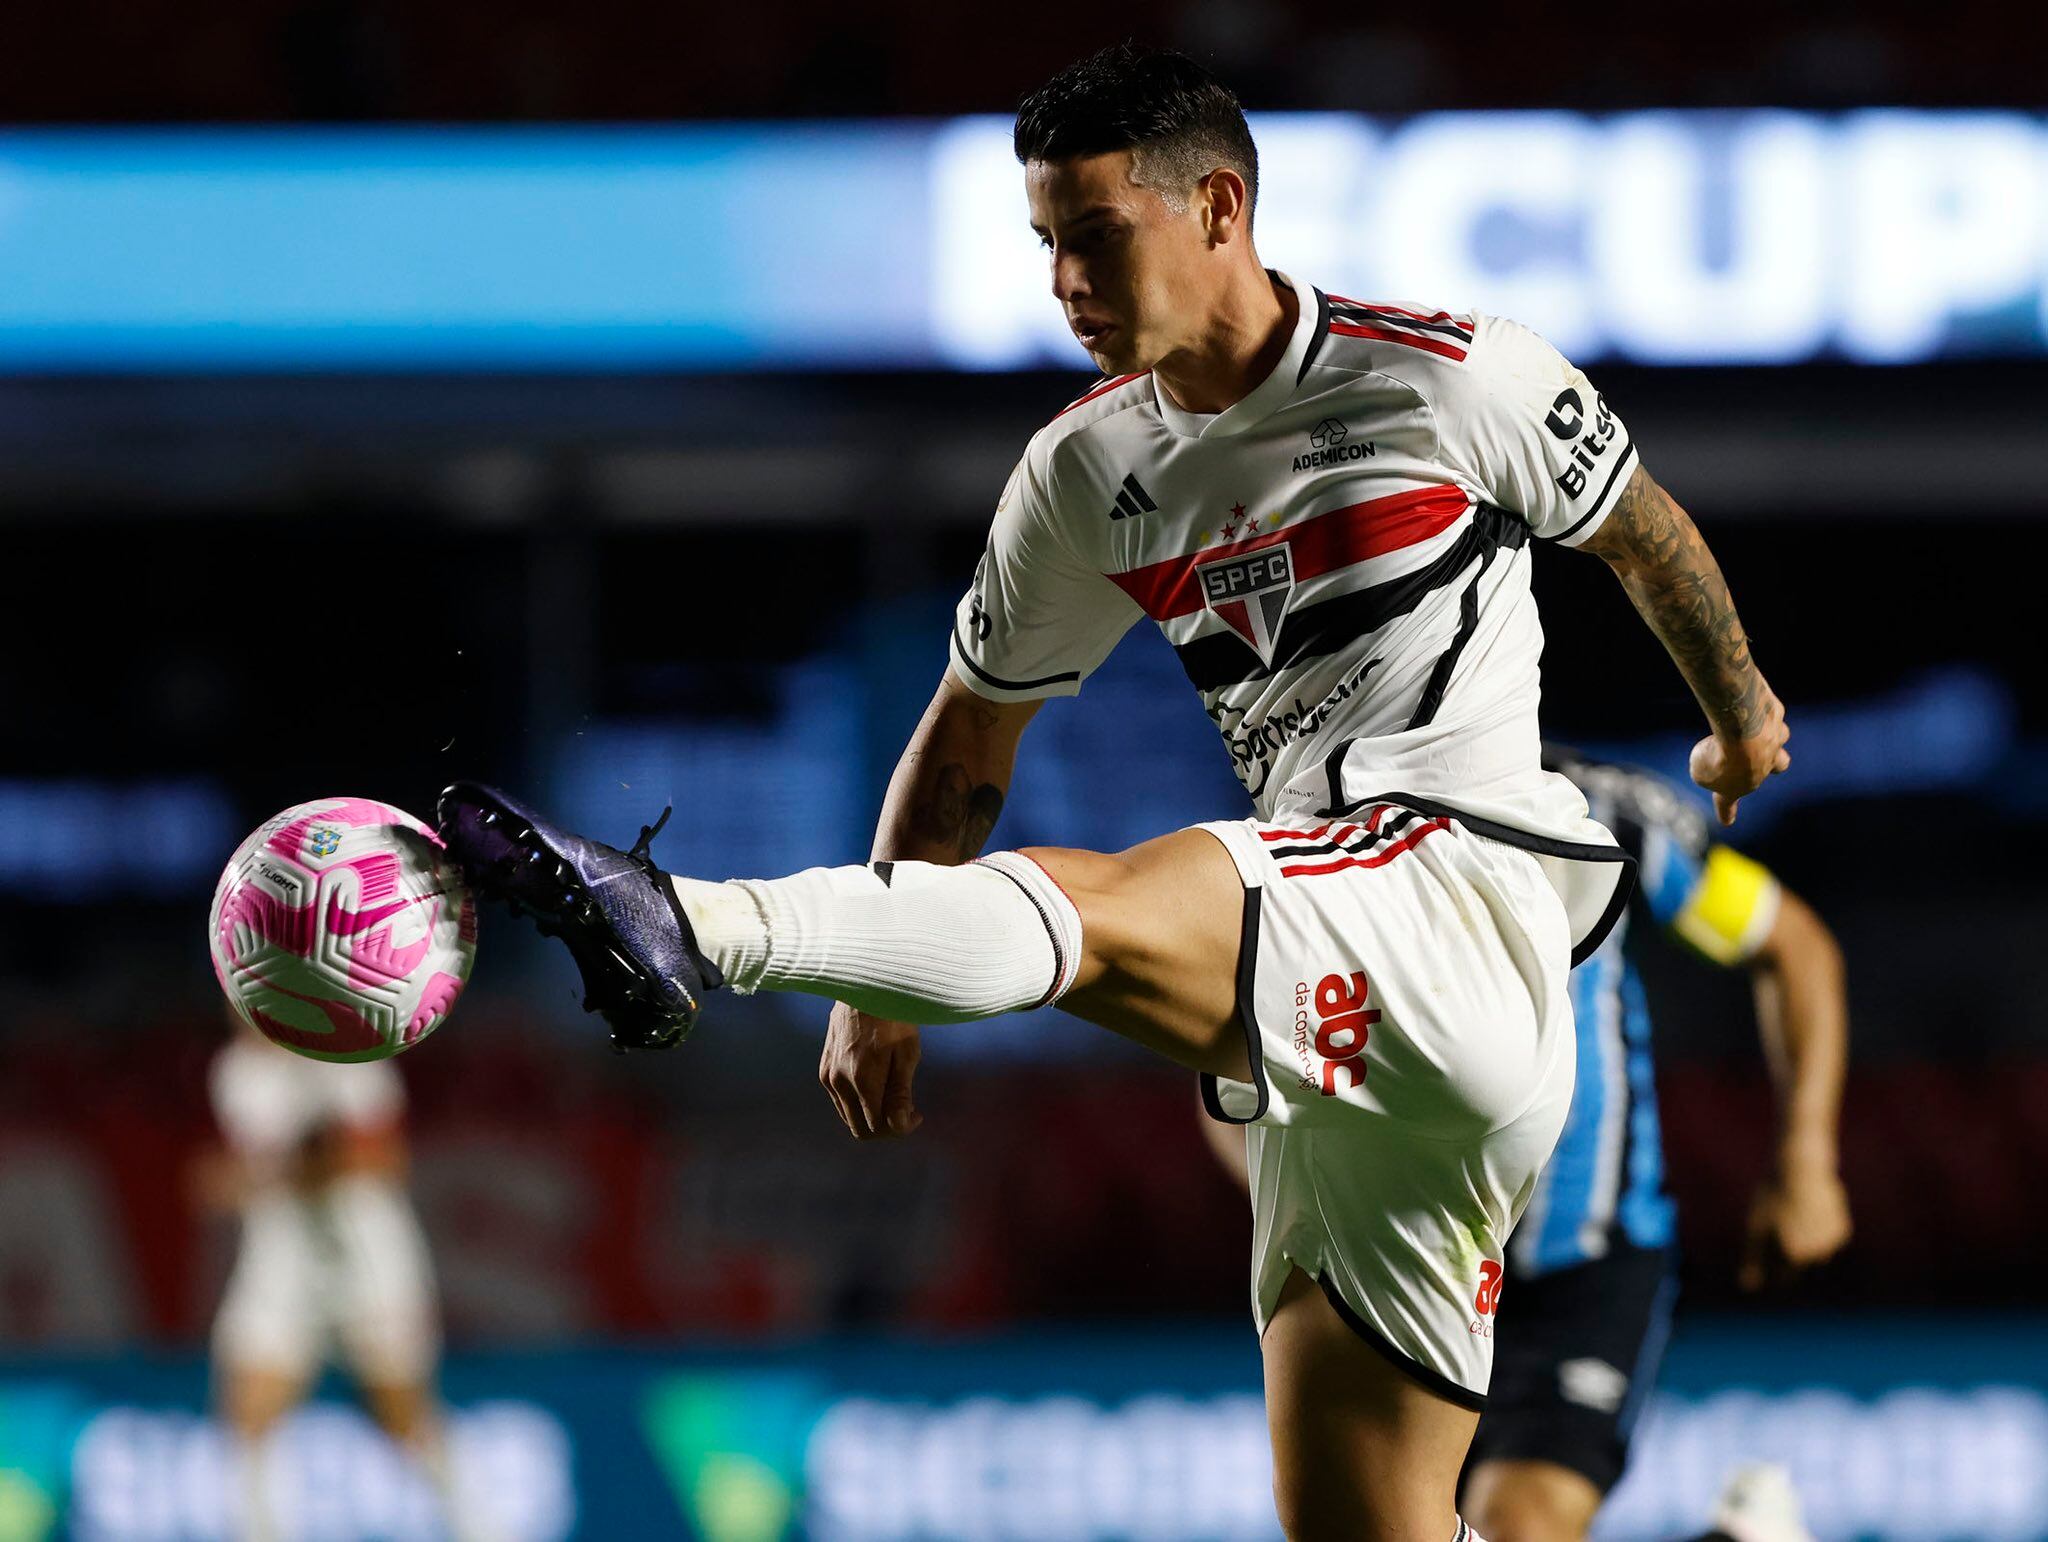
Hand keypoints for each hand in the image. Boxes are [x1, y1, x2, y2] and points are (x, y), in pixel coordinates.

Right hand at [819, 1001, 923, 1139]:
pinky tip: (878, 1085)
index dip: (901, 1129)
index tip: (918, 1115)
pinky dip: (860, 1103)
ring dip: (873, 1116)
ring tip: (896, 1097)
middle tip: (909, 1112)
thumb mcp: (906, 1053)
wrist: (864, 985)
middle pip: (861, 1129)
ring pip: (849, 1117)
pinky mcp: (824, 1069)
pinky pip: (841, 1101)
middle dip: (887, 1128)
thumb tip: (899, 1126)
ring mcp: (828, 1076)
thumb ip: (900, 1093)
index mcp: (862, 1080)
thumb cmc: (893, 1015)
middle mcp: (839, 1082)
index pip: (878, 1127)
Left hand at [1690, 686, 1790, 825]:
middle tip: (1749, 760)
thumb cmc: (1720, 757)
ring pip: (1780, 741)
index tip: (1726, 822)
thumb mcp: (1700, 769)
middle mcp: (1763, 766)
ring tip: (1758, 729)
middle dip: (1765, 766)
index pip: (1728, 803)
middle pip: (1777, 767)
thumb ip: (1705, 767)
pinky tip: (1746, 699)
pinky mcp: (1774, 714)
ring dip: (1773, 739)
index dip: (1725, 811)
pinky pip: (1767, 712)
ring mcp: (1773, 741)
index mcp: (1740, 786)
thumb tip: (1714, 755)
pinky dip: (1758, 709)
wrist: (1745, 732)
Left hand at [1739, 1159, 1850, 1291]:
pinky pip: (1826, 1238)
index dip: (1771, 1266)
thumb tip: (1747, 1288)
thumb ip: (1753, 1260)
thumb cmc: (1772, 1197)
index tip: (1765, 1245)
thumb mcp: (1756, 1227)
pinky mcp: (1842, 1231)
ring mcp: (1832, 1243)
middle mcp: (1818, 1254)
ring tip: (1794, 1216)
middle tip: (1780, 1225)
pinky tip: (1810, 1210)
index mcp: (1794, 1255)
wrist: (1801, 1168)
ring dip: (1804, 1242)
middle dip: (1788, 1252)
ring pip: (1815, 1252)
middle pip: (1799, 1264)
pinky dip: (1818, 1229)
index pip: (1782, 1276)